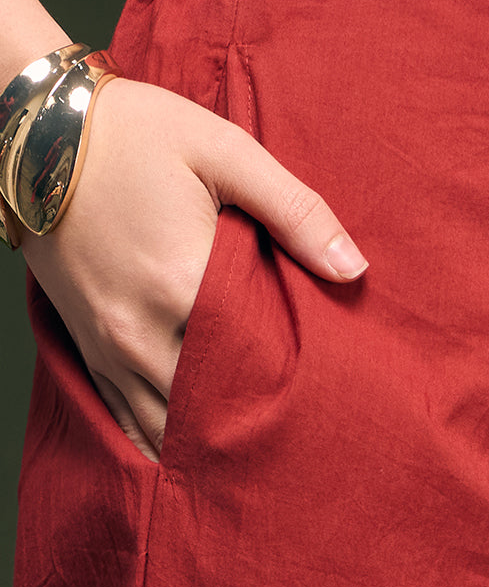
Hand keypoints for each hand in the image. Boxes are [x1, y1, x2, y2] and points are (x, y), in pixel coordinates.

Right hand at [18, 76, 366, 461]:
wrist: (35, 128)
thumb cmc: (135, 132)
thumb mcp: (226, 152)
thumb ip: (296, 212)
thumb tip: (354, 270)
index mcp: (184, 283)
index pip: (256, 363)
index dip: (296, 386)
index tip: (333, 399)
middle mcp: (140, 329)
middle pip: (212, 408)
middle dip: (256, 426)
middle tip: (307, 444)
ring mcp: (107, 345)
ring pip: (165, 427)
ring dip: (209, 443)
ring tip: (257, 457)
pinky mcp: (86, 348)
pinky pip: (125, 418)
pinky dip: (162, 439)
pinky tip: (197, 453)